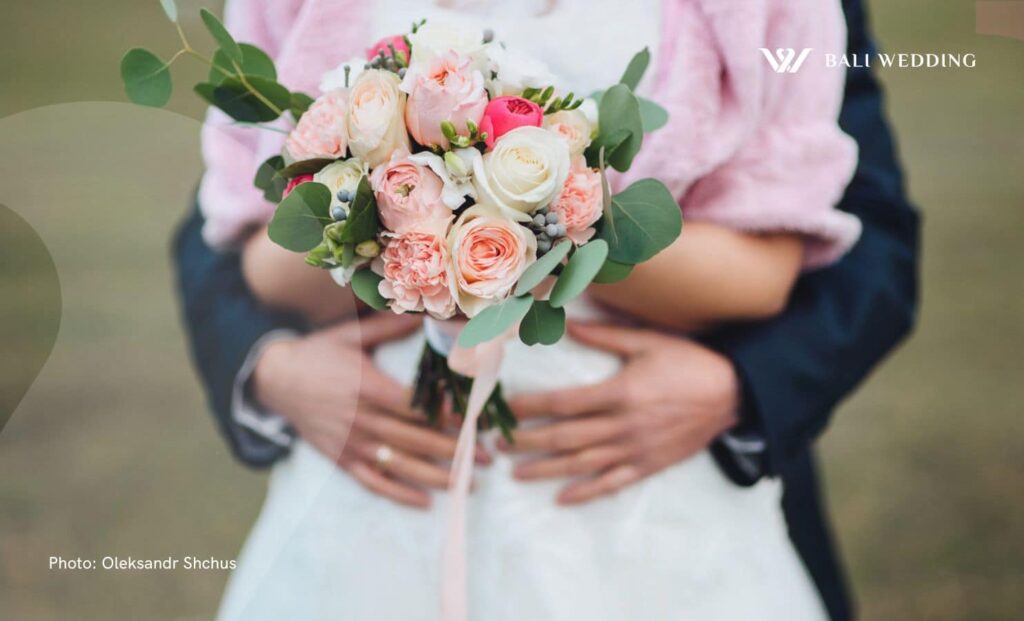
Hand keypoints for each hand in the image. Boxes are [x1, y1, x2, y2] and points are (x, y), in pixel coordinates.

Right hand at [253, 313, 489, 508]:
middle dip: (455, 450)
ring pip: (400, 465)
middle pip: (416, 439)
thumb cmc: (318, 353)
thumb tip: (422, 312)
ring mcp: (351, 443)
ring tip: (468, 483)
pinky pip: (373, 481)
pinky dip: (399, 494)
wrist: (274, 379)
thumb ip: (389, 327)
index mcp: (369, 388)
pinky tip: (425, 502)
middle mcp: (362, 419)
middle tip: (488, 457)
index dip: (448, 416)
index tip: (477, 421)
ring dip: (436, 476)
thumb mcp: (351, 335)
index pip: (417, 407)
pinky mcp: (341, 458)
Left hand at [501, 321, 740, 504]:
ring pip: (583, 464)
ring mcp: (636, 449)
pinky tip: (562, 498)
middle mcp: (624, 425)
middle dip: (529, 441)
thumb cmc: (689, 362)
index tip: (508, 408)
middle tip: (499, 444)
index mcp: (621, 392)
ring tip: (516, 473)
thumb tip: (569, 323)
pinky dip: (586, 492)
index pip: (565, 403)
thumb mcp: (648, 341)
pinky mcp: (649, 465)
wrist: (733, 394)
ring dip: (547, 470)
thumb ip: (605, 336)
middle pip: (566, 437)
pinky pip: (612, 483)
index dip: (532, 407)